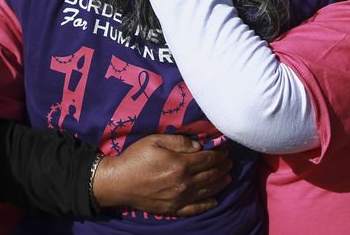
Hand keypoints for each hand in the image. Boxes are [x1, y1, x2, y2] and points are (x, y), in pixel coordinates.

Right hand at [92, 134, 231, 216]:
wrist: (118, 182)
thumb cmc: (136, 158)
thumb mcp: (156, 140)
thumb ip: (179, 141)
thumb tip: (199, 145)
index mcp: (181, 164)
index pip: (207, 159)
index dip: (219, 154)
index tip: (226, 151)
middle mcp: (184, 183)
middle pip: (210, 175)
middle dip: (223, 167)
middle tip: (230, 162)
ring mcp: (179, 198)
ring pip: (207, 191)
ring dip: (220, 183)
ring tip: (228, 177)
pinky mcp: (173, 208)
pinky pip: (195, 208)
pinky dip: (207, 204)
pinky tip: (215, 200)